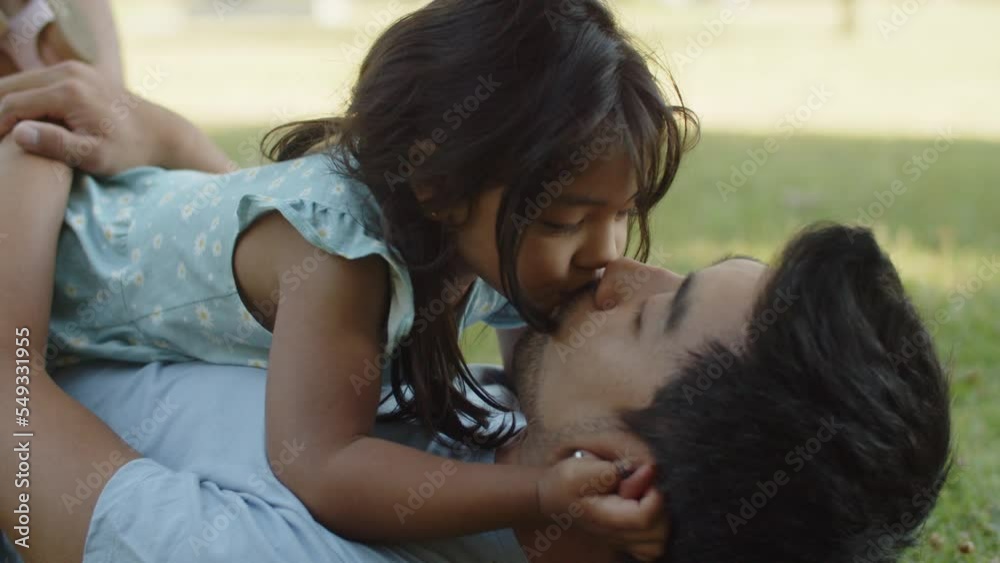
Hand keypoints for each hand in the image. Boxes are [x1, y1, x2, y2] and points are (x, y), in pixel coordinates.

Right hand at [0, 61, 161, 175]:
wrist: (161, 134)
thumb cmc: (130, 152)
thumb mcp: (95, 156)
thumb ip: (56, 145)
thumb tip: (18, 132)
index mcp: (68, 92)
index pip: (12, 104)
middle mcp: (69, 72)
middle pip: (11, 87)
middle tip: (1, 139)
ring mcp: (75, 69)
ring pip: (23, 82)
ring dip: (11, 104)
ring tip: (11, 132)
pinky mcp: (79, 72)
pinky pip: (39, 81)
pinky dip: (27, 98)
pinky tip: (29, 122)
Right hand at [537, 452, 667, 561]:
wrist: (552, 498)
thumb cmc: (565, 483)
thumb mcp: (579, 469)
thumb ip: (609, 472)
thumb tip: (645, 470)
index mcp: (608, 518)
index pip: (645, 517)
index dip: (653, 493)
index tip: (643, 473)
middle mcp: (617, 535)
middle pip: (658, 532)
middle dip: (658, 504)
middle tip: (642, 486)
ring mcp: (622, 541)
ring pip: (659, 541)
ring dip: (661, 518)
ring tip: (644, 498)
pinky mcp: (626, 540)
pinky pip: (652, 547)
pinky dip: (657, 531)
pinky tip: (645, 510)